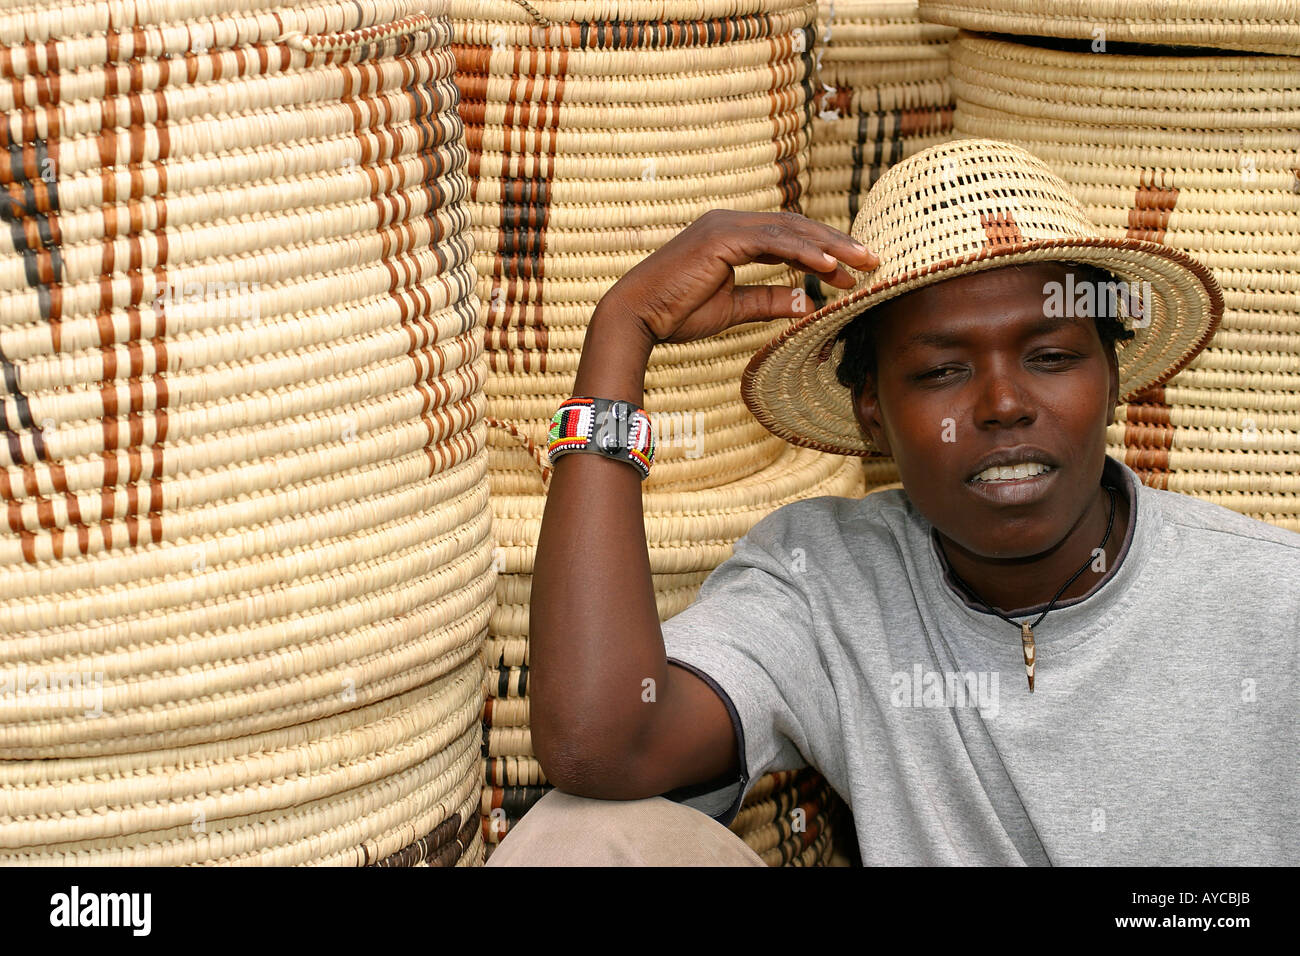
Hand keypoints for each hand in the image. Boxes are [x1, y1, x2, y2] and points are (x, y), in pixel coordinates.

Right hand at [596, 210, 878, 345]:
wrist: (637, 317)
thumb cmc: (677, 314)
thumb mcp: (732, 309)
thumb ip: (768, 302)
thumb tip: (805, 304)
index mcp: (732, 236)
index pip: (789, 238)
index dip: (823, 253)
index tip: (851, 273)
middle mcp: (730, 223)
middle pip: (797, 228)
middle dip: (837, 244)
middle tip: (872, 260)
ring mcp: (726, 226)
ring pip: (791, 230)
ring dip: (830, 247)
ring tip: (862, 263)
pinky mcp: (722, 238)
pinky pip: (774, 242)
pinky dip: (804, 253)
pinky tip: (830, 266)